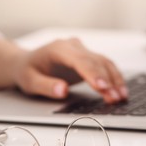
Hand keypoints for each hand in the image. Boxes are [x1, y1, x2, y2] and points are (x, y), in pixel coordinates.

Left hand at [12, 37, 126, 103]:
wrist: (25, 62)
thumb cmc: (26, 71)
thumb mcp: (30, 82)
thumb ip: (46, 86)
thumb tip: (63, 90)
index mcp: (58, 49)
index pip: (80, 60)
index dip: (92, 73)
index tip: (102, 87)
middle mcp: (72, 46)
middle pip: (95, 61)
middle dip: (107, 80)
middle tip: (115, 98)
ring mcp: (81, 50)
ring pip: (103, 62)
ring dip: (114, 79)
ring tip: (121, 97)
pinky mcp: (86, 58)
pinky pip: (103, 65)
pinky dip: (113, 77)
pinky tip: (119, 91)